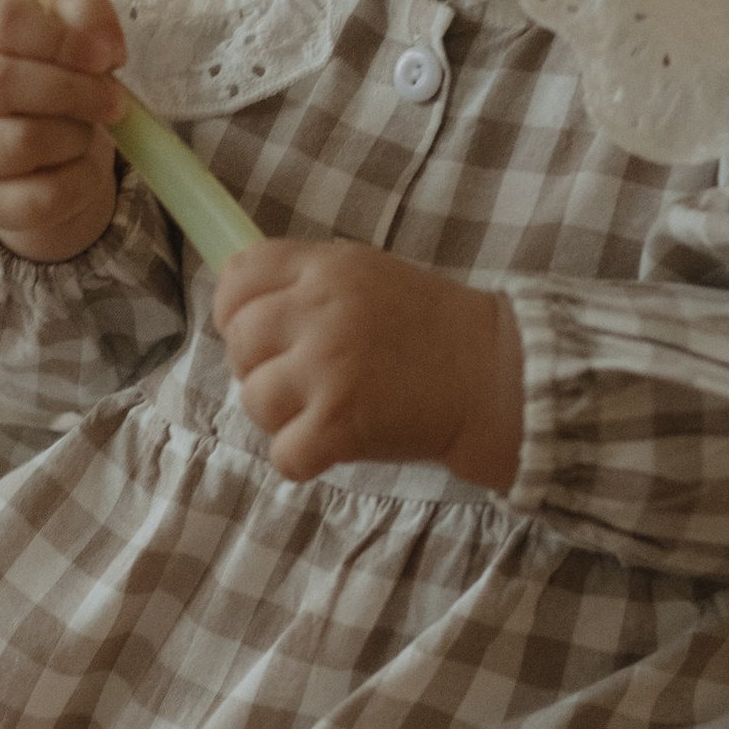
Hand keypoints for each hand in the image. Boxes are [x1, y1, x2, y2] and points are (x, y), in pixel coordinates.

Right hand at [0, 0, 126, 262]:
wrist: (37, 163)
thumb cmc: (48, 86)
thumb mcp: (66, 37)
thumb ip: (87, 17)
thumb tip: (106, 47)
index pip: (0, 24)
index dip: (60, 38)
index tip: (104, 57)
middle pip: (1, 81)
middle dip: (73, 90)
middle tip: (114, 101)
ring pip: (23, 141)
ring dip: (77, 135)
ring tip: (88, 131)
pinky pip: (45, 195)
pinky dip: (81, 179)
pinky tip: (81, 166)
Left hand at [214, 244, 522, 488]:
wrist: (494, 377)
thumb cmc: (433, 328)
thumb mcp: (368, 276)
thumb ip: (308, 282)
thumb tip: (239, 307)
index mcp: (327, 269)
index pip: (238, 277)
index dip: (234, 310)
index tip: (256, 331)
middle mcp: (320, 312)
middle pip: (240, 342)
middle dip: (260, 366)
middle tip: (302, 379)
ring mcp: (327, 369)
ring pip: (254, 400)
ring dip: (281, 416)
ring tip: (325, 410)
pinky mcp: (338, 424)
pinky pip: (282, 454)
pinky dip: (302, 459)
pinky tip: (333, 445)